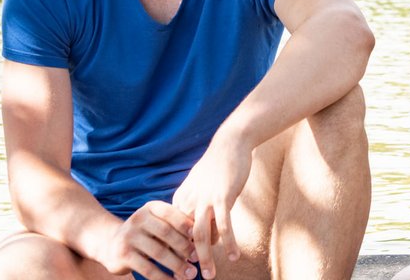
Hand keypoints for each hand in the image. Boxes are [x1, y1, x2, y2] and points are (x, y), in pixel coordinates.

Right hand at [95, 200, 195, 279]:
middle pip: (166, 233)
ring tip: (191, 275)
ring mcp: (129, 236)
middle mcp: (138, 219)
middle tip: (198, 259)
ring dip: (177, 265)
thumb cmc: (146, 234)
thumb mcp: (158, 224)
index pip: (171, 213)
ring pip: (158, 252)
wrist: (111, 243)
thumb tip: (201, 242)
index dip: (186, 225)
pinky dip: (163, 277)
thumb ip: (175, 228)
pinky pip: (147, 268)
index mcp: (150, 208)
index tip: (199, 238)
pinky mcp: (123, 255)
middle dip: (184, 247)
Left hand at [172, 134, 252, 279]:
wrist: (231, 142)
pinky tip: (234, 256)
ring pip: (200, 235)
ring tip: (210, 275)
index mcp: (182, 199)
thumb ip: (201, 212)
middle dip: (187, 260)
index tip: (183, 267)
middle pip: (184, 237)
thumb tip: (207, 239)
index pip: (176, 231)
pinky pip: (224, 226)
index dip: (178, 251)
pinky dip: (228, 243)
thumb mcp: (203, 188)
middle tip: (192, 278)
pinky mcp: (223, 197)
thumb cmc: (219, 165)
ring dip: (205, 258)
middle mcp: (190, 201)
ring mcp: (205, 199)